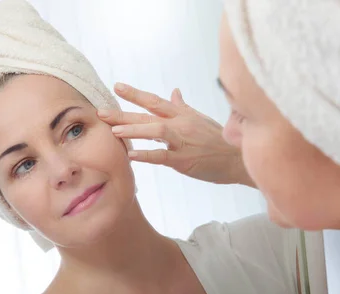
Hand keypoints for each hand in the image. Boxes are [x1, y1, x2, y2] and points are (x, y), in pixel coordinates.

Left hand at [98, 82, 254, 186]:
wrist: (237, 159)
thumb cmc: (218, 139)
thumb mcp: (200, 119)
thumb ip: (183, 106)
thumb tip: (174, 91)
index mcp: (182, 114)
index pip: (155, 101)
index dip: (135, 94)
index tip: (116, 87)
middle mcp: (180, 124)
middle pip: (148, 115)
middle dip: (124, 113)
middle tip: (102, 112)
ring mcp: (182, 141)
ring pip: (155, 131)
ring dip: (134, 130)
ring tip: (114, 131)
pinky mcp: (185, 160)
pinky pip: (163, 156)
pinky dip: (147, 155)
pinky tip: (132, 156)